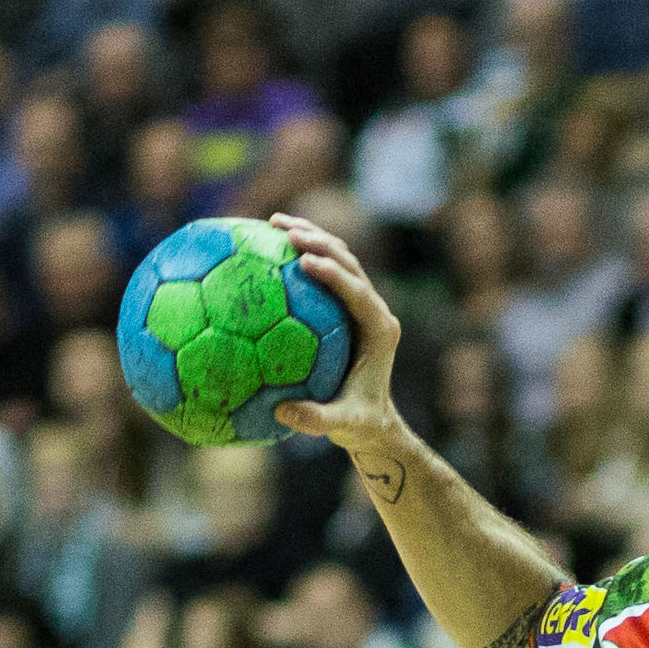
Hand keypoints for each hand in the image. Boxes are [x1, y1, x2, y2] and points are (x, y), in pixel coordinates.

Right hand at [265, 214, 406, 444]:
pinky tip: (268, 245)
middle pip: (350, 263)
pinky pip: (325, 272)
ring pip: (340, 258)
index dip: (334, 273)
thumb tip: (282, 412)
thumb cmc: (360, 422)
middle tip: (285, 231)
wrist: (374, 420)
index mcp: (380, 330)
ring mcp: (361, 304)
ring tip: (275, 222)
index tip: (305, 260)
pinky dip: (302, 254)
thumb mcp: (342, 425)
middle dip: (319, 242)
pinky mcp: (346, 305)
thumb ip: (315, 420)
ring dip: (311, 236)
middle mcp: (374, 310)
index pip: (359, 292)